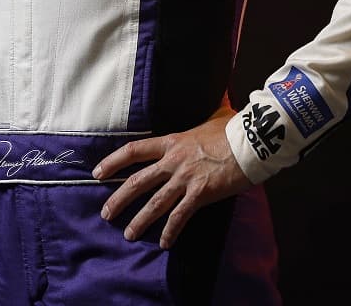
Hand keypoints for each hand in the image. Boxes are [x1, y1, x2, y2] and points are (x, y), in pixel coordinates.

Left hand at [94, 105, 252, 248]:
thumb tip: (216, 107)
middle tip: (106, 214)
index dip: (113, 162)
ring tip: (128, 234)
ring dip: (139, 220)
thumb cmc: (233, 128)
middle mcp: (173, 161)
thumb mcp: (212, 118)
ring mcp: (185, 179)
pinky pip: (180, 216)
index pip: (134, 151)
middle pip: (138, 182)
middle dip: (119, 199)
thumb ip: (205, 118)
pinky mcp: (200, 194)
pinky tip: (165, 243)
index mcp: (172, 142)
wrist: (252, 141)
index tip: (98, 173)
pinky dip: (171, 231)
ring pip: (155, 203)